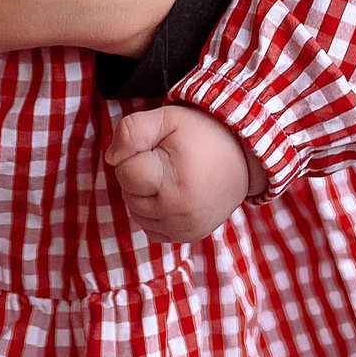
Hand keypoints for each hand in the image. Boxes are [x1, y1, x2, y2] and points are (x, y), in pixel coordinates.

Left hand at [104, 106, 265, 242]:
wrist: (244, 157)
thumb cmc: (203, 134)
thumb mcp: (167, 119)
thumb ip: (131, 132)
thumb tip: (110, 158)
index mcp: (175, 183)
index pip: (126, 173)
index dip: (134, 154)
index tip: (157, 147)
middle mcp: (179, 214)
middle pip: (129, 194)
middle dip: (140, 174)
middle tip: (168, 159)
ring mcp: (184, 229)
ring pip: (136, 212)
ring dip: (144, 193)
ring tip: (171, 175)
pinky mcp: (187, 236)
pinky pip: (150, 227)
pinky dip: (153, 211)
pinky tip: (171, 193)